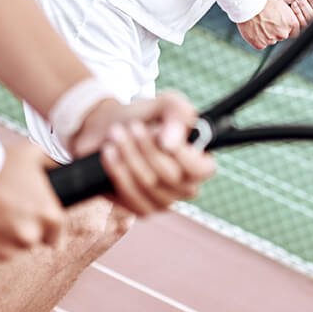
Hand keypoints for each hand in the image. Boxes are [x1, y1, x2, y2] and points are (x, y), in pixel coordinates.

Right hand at [0, 141, 64, 266]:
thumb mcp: (31, 153)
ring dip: (1, 240)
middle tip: (5, 209)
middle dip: (21, 229)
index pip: (56, 234)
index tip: (33, 217)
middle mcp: (29, 237)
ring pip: (8, 252)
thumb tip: (64, 166)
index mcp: (48, 215)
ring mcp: (3, 251)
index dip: (44, 225)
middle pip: (31, 241)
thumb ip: (52, 163)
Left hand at [69, 91, 215, 215]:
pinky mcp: (141, 208)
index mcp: (199, 162)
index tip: (158, 133)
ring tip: (116, 134)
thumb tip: (171, 141)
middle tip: (131, 126)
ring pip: (149, 184)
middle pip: (170, 176)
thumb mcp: (165, 103)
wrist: (111, 128)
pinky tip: (110, 153)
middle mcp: (186, 186)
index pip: (203, 169)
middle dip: (146, 148)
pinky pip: (130, 196)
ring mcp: (164, 200)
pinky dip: (118, 170)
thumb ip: (178, 112)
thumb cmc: (145, 116)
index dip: (182, 154)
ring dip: (129, 156)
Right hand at [236, 0, 299, 48]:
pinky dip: (258, 38)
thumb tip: (285, 6)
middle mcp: (283, 34)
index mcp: (291, 23)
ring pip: (271, 39)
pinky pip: (261, 43)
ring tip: (259, 23)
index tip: (281, 24)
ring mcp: (272, 40)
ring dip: (266, 34)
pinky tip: (254, 29)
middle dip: (276, 30)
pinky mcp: (260, 44)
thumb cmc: (263, 0)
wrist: (248, 6)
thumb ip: (285, 7)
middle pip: (282, 35)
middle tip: (267, 21)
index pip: (295, 31)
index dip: (287, 27)